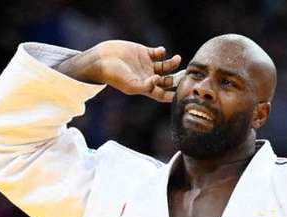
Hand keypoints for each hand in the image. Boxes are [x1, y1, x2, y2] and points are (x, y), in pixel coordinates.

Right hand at [57, 41, 181, 102]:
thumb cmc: (114, 75)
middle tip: (184, 74)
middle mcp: (148, 77)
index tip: (182, 93)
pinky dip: (162, 51)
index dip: (172, 95)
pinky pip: (158, 53)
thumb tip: (158, 80)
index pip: (162, 95)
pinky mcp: (144, 52)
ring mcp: (146, 65)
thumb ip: (145, 86)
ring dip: (173, 63)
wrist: (102, 59)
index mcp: (145, 88)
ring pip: (166, 66)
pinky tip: (160, 51)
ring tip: (177, 59)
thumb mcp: (129, 85)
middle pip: (167, 80)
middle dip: (176, 78)